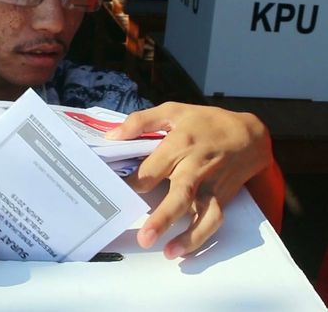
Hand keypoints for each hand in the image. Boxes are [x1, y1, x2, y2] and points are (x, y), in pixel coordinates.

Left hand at [105, 102, 271, 258]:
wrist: (249, 134)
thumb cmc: (205, 122)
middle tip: (145, 237)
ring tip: (167, 251)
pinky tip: (182, 251)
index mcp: (180, 144)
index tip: (114, 195)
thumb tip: (112, 136)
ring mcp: (211, 185)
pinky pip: (213, 220)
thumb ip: (140, 121)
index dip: (132, 183)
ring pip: (203, 213)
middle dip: (163, 217)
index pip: (152, 168)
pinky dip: (201, 238)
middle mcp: (196, 167)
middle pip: (181, 194)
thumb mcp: (173, 110)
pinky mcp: (221, 197)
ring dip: (188, 235)